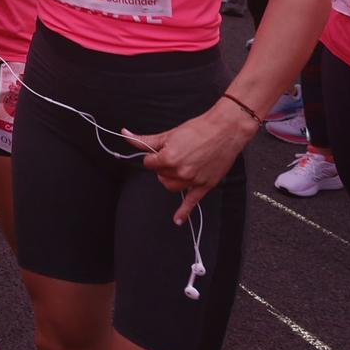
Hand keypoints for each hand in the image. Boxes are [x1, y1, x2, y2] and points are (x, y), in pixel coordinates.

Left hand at [123, 103, 257, 223]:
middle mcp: (180, 172)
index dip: (153, 157)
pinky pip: (192, 202)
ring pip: (171, 186)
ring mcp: (193, 180)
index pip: (149, 164)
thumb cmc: (198, 129)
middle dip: (162, 166)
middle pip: (160, 175)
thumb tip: (125, 134)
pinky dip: (184, 213)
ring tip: (176, 168)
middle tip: (172, 155)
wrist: (224, 130)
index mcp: (169, 158)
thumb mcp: (168, 134)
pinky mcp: (205, 185)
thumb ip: (145, 140)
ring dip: (169, 179)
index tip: (159, 152)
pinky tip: (178, 220)